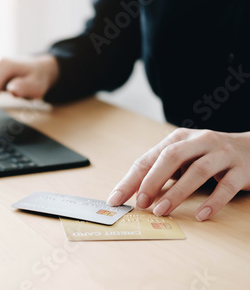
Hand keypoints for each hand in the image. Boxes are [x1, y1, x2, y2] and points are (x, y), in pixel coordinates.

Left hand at [106, 128, 249, 220]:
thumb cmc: (209, 157)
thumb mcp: (183, 159)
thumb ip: (161, 173)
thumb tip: (134, 195)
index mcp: (179, 139)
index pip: (148, 158)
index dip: (131, 180)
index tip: (115, 199)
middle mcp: (200, 141)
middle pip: (171, 157)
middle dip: (152, 181)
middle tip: (141, 203)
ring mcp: (222, 153)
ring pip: (197, 171)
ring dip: (177, 193)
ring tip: (162, 211)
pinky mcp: (243, 169)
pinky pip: (226, 185)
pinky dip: (213, 201)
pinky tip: (201, 215)